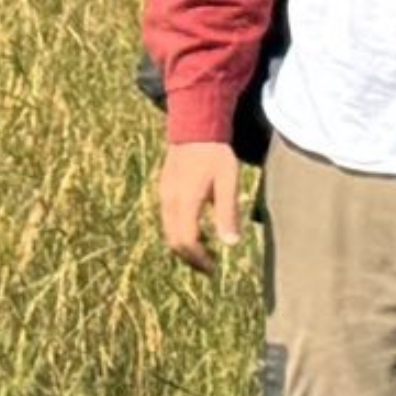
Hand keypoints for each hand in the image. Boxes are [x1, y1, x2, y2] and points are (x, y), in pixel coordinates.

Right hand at [159, 140, 248, 274]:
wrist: (194, 128)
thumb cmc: (215, 154)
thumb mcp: (228, 182)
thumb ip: (227, 212)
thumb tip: (230, 244)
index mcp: (186, 201)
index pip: (187, 241)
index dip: (199, 259)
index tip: (214, 267)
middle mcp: (170, 201)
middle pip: (174, 241)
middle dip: (191, 258)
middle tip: (209, 266)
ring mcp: (164, 196)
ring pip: (168, 232)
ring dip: (185, 246)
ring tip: (205, 251)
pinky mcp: (164, 190)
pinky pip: (168, 220)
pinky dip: (180, 232)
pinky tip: (198, 229)